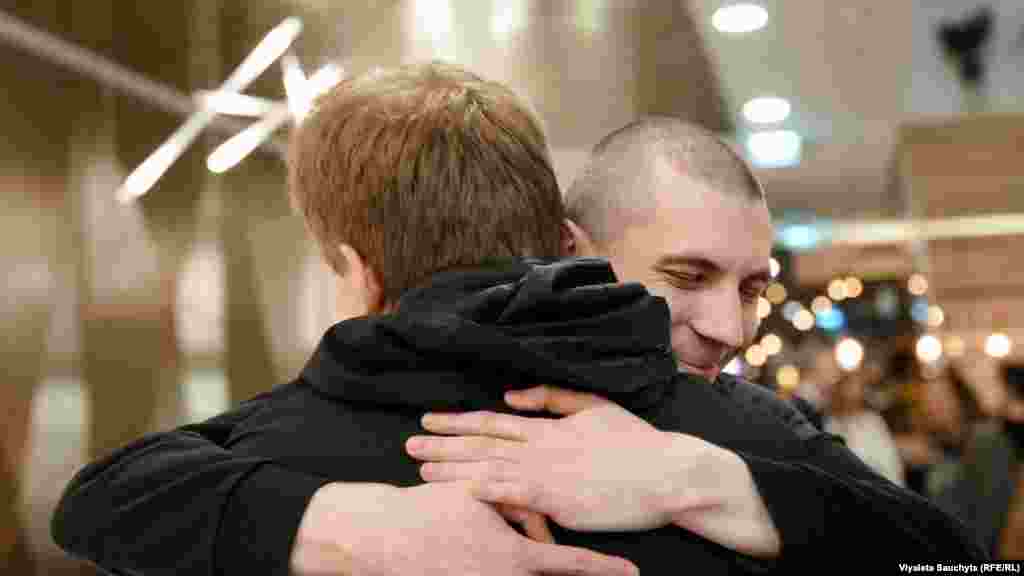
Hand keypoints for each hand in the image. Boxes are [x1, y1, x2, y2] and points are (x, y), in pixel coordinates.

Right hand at [289, 481, 637, 575]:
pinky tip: (482, 555)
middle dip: (558, 561)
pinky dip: (500, 565)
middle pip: (546, 573)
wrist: (380, 539)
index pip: (568, 564)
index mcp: (514, 556)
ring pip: (522, 573)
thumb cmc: (428, 512)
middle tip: (588, 556)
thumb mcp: (477, 497)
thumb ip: (514, 503)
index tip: (631, 573)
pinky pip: (497, 574)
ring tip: (490, 538)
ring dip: (524, 560)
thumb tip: (535, 512)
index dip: (602, 568)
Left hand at [407, 386, 705, 531]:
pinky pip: (514, 494)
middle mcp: (541, 446)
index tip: (428, 421)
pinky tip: (461, 492)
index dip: (456, 422)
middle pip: (480, 444)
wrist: (668, 473)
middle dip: (441, 446)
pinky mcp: (559, 498)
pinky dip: (486, 491)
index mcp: (548, 427)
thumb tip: (513, 394)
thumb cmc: (637, 443)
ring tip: (420, 472)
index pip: (492, 422)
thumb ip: (553, 397)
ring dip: (452, 470)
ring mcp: (548, 472)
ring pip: (489, 468)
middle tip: (407, 446)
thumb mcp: (595, 406)